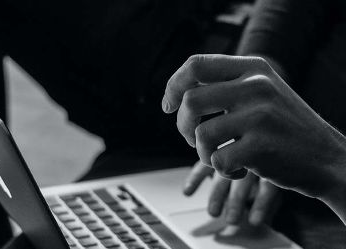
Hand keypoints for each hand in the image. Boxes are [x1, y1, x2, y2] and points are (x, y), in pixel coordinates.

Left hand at [162, 54, 345, 218]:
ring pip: (200, 134)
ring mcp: (260, 115)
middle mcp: (256, 86)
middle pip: (190, 101)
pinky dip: (222, 171)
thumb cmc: (284, 128)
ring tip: (221, 156)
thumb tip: (177, 94)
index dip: (174, 85)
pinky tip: (239, 169)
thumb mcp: (261, 93)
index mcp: (253, 68)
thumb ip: (225, 87)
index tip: (168, 105)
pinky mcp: (260, 146)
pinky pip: (217, 161)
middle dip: (182, 126)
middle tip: (193, 139)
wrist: (327, 158)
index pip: (196, 65)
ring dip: (203, 153)